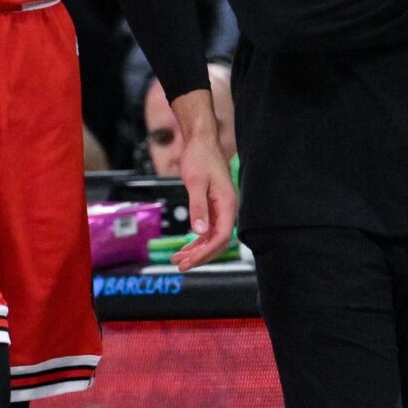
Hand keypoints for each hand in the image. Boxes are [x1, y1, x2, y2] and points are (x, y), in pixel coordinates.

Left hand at [172, 130, 238, 269]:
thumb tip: (199, 232)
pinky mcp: (215, 206)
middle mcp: (228, 208)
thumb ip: (198, 207)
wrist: (201, 141)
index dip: (206, 252)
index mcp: (228, 203)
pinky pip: (209, 229)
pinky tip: (186, 247)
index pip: (222, 237)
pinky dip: (197, 240)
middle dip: (200, 256)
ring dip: (197, 250)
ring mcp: (222, 208)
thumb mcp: (196, 182)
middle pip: (218, 241)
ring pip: (212, 237)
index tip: (190, 261)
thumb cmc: (200, 158)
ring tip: (178, 259)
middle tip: (181, 265)